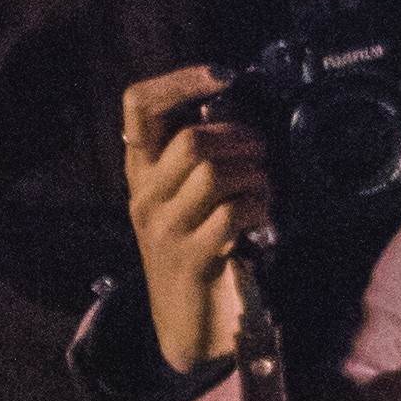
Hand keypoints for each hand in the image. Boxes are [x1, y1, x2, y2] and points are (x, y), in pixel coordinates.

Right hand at [119, 67, 270, 375]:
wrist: (186, 324)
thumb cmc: (194, 247)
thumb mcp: (182, 197)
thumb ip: (194, 156)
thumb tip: (227, 108)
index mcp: (140, 170)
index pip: (138, 106)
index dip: (180, 80)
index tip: (222, 75)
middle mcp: (144, 196)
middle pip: (191, 141)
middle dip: (239, 138)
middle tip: (260, 151)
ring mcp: (164, 229)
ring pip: (215, 174)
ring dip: (254, 175)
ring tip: (262, 188)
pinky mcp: (191, 258)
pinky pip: (232, 214)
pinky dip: (258, 208)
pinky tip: (262, 217)